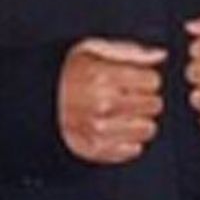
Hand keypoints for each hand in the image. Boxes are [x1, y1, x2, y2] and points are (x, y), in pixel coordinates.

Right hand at [59, 38, 165, 163]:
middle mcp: (102, 103)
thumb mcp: (94, 50)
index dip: (145, 79)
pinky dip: (128, 141)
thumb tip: (160, 55)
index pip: (153, 80)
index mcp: (103, 75)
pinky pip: (134, 149)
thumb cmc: (70, 73)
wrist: (39, 100)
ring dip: (138, 121)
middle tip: (126, 97)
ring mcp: (100, 129)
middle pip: (154, 105)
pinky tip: (116, 129)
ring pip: (148, 128)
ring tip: (122, 114)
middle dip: (143, 99)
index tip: (133, 81)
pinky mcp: (97, 149)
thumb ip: (131, 52)